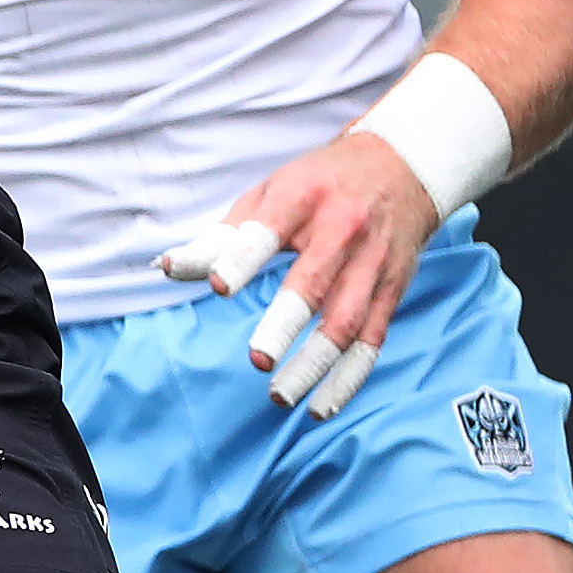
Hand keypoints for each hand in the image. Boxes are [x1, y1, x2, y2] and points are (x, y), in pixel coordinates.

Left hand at [158, 131, 439, 417]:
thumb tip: (168, 267)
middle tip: (258, 360)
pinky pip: (373, 339)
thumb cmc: (319, 184)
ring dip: (315, 364)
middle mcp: (342, 230)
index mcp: (302, 198)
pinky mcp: (393, 289)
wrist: (403, 167)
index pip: (268, 231)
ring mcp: (373, 263)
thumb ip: (221, 235)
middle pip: (314, 283)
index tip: (220, 286)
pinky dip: (349, 376)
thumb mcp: (268, 192)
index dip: (243, 259)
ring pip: (347, 321)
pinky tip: (321, 405)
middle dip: (286, 324)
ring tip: (280, 395)